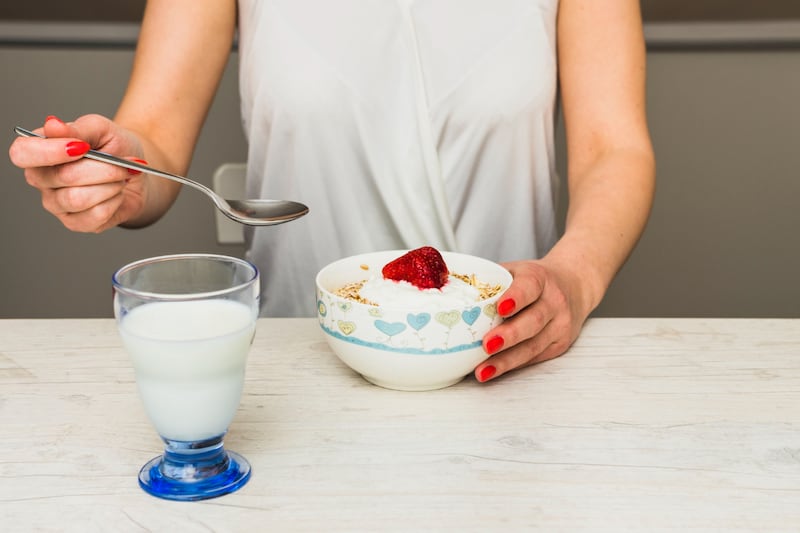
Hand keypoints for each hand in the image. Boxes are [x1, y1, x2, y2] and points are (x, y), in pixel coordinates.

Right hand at [8, 114, 147, 232]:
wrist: (136, 173)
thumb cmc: (115, 148)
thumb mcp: (101, 129)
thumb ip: (78, 128)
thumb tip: (52, 125)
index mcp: (39, 150)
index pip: (23, 153)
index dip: (50, 151)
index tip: (83, 147)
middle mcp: (41, 179)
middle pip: (63, 176)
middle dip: (102, 168)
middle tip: (119, 162)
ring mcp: (56, 204)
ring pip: (78, 198)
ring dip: (110, 185)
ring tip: (119, 177)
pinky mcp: (75, 223)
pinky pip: (96, 215)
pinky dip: (115, 201)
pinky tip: (116, 194)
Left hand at [474, 258, 591, 381]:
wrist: (574, 284)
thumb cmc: (535, 280)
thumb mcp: (516, 270)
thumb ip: (489, 278)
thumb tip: (443, 281)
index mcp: (540, 278)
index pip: (529, 287)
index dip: (516, 298)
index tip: (500, 308)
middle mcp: (554, 302)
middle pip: (533, 321)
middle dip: (509, 335)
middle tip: (486, 344)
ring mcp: (560, 325)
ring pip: (534, 346)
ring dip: (507, 360)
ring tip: (483, 370)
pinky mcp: (559, 345)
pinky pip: (534, 357)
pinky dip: (513, 365)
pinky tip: (494, 371)